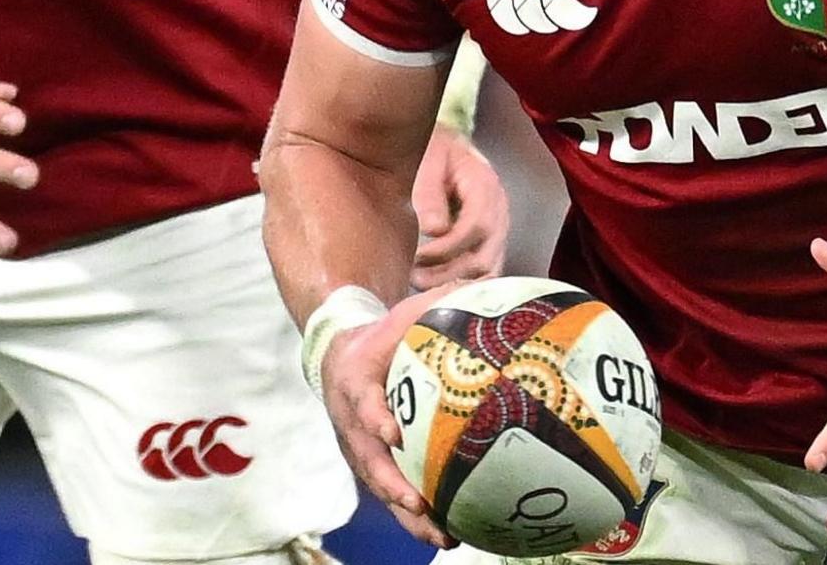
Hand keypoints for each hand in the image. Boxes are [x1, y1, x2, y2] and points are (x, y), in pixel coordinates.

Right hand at [320, 284, 459, 550]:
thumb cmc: (382, 333)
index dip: (375, 419)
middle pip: (369, 460)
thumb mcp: (402, 312)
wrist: (338, 355)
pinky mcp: (372, 464)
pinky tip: (453, 535)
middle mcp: (353, 422)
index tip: (393, 433)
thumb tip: (488, 287)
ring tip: (443, 538)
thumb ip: (438, 301)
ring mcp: (360, 448)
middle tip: (419, 502)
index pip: (363, 403)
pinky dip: (417, 516)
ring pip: (382, 487)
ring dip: (408, 515)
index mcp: (356, 383)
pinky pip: (393, 492)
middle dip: (393, 485)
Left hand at [409, 126, 509, 289]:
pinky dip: (465, 283)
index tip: (419, 257)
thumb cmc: (436, 152)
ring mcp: (499, 228)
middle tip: (414, 277)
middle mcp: (500, 210)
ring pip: (488, 269)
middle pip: (486, 255)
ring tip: (421, 284)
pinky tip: (439, 286)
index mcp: (486, 186)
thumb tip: (433, 230)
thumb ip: (430, 193)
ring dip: (455, 282)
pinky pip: (486, 271)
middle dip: (449, 272)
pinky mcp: (491, 242)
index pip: (478, 226)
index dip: (449, 248)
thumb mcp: (429, 161)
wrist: (448, 147)